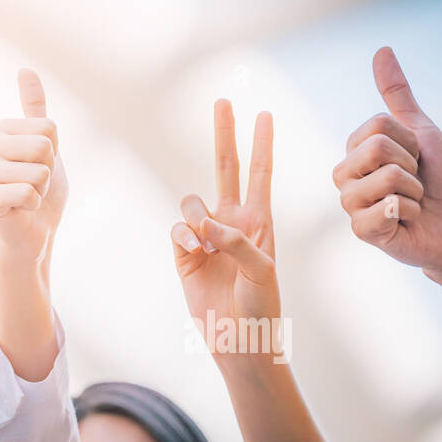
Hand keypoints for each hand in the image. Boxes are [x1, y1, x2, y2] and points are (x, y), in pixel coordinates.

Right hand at [0, 69, 66, 264]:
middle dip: (48, 171)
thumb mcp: (47, 145)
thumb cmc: (41, 189)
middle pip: (42, 146)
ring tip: (28, 198)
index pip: (47, 128)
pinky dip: (33, 205)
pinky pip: (27, 192)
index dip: (53, 153)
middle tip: (34, 184)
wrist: (35, 231)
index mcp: (0, 130)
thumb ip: (35, 109)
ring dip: (42, 190)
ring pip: (37, 172)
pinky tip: (20, 210)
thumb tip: (25, 69)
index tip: (40, 165)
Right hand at [171, 101, 280, 342]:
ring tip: (206, 241)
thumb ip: (237, 240)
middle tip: (223, 100)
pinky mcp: (183, 254)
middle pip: (226, 167)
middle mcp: (231, 222)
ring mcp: (206, 237)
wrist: (240, 341)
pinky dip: (183, 237)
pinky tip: (193, 252)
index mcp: (259, 222)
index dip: (262, 144)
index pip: (260, 174)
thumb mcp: (262, 270)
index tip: (265, 114)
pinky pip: (177, 229)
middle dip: (225, 134)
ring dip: (196, 215)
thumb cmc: (262, 306)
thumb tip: (205, 223)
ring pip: (192, 202)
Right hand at [332, 47, 441, 271]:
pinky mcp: (360, 230)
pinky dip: (410, 213)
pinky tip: (404, 222)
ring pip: (386, 179)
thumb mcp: (422, 131)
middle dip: (412, 166)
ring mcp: (349, 203)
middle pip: (377, 148)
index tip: (415, 159)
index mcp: (354, 150)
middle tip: (414, 182)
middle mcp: (344, 174)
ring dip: (415, 192)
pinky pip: (388, 208)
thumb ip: (397, 93)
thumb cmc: (438, 181)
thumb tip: (382, 50)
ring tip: (411, 203)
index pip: (377, 127)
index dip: (409, 142)